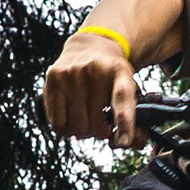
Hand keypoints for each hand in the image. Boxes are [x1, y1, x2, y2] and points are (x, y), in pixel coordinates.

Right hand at [44, 28, 141, 146]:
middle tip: (101, 121)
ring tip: (86, 117)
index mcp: (119, 71)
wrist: (89, 45)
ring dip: (82, 131)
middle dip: (100, 131)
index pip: (122, 97)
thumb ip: (135, 119)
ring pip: (76, 127)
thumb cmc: (111, 78)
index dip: (124, 121)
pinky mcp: (54, 77)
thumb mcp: (129, 89)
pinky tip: (71, 116)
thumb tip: (125, 143)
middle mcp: (94, 69)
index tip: (124, 140)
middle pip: (96, 125)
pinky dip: (66, 128)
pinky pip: (58, 123)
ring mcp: (71, 72)